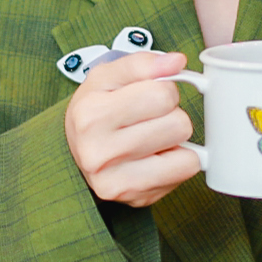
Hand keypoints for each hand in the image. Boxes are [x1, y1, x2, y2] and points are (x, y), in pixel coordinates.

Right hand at [65, 50, 201, 207]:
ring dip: (176, 141)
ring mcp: (118, 182)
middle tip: (149, 119)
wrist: (74, 152)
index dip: (164, 90)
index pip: (163, 94)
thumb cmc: (95, 110)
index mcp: (92, 116)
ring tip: (152, 138)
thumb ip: (143, 64)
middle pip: (179, 124)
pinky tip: (156, 158)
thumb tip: (177, 62)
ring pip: (187, 153)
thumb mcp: (108, 77)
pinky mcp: (136, 200)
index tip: (149, 96)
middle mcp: (100, 153)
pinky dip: (178, 162)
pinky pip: (185, 173)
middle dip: (171, 115)